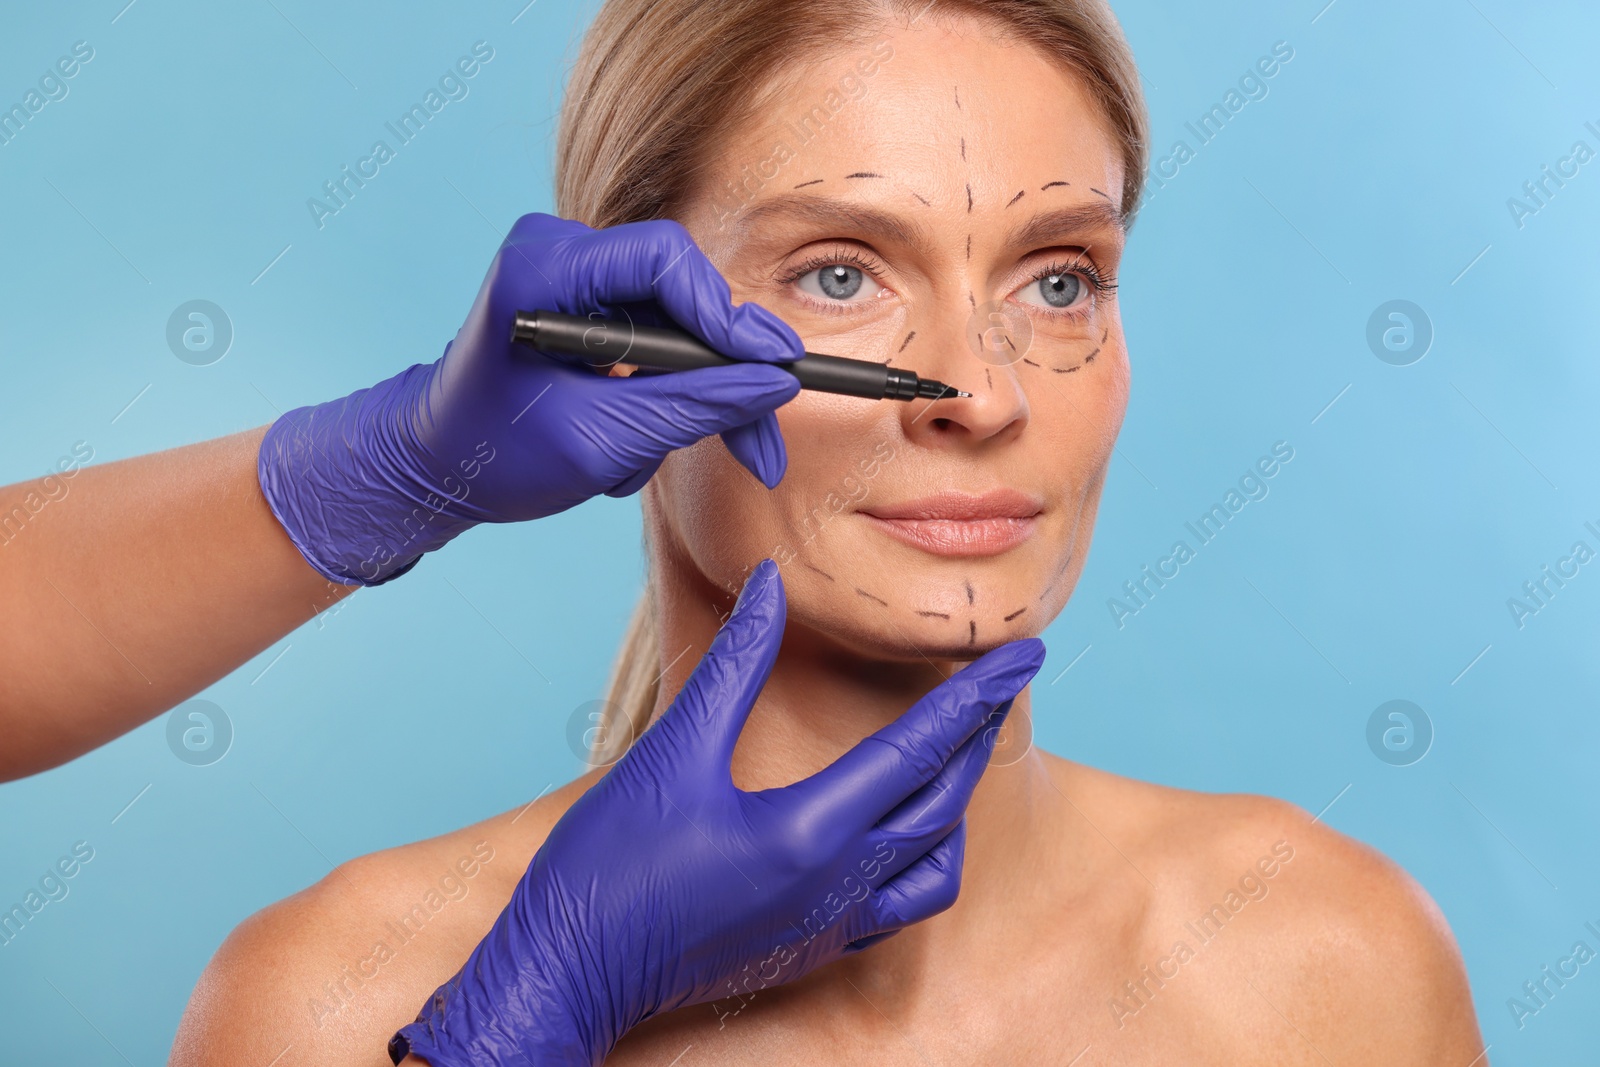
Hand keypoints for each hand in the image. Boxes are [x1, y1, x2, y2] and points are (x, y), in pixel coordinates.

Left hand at [258, 213, 802, 584]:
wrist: (430, 468)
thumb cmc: (492, 455)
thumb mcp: (602, 440)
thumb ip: (691, 407)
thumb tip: (772, 385)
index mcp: (543, 268)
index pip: (663, 261)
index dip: (726, 315)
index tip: (773, 369)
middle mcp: (559, 255)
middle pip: (680, 295)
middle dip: (725, 374)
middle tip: (764, 439)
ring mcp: (572, 280)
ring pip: (676, 327)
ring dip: (687, 400)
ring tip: (651, 463)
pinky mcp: (585, 309)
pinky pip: (654, 344)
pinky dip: (661, 398)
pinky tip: (630, 447)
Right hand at [388, 559, 1045, 1065]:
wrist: (567, 972)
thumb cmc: (611, 863)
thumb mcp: (673, 750)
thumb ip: (734, 665)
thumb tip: (767, 586)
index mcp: (811, 833)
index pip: (922, 750)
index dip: (978, 694)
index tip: (1026, 650)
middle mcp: (839, 887)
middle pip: (942, 804)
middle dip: (978, 736)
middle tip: (1001, 682)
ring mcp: (829, 928)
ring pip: (933, 867)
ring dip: (952, 806)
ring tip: (949, 754)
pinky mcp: (811, 952)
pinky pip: (898, 908)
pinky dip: (916, 859)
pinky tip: (892, 830)